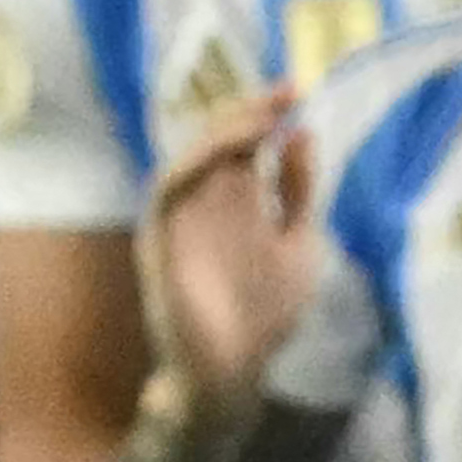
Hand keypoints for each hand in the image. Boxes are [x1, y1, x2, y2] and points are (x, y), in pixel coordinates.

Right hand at [137, 89, 317, 423]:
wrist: (233, 372)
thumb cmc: (266, 313)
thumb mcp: (300, 243)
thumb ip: (299, 191)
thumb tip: (301, 132)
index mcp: (243, 202)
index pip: (250, 143)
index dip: (269, 113)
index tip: (299, 89)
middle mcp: (211, 201)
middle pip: (221, 138)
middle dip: (251, 109)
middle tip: (287, 90)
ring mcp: (184, 216)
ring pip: (194, 152)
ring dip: (226, 128)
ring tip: (265, 114)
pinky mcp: (160, 235)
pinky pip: (168, 187)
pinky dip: (196, 160)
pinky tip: (230, 148)